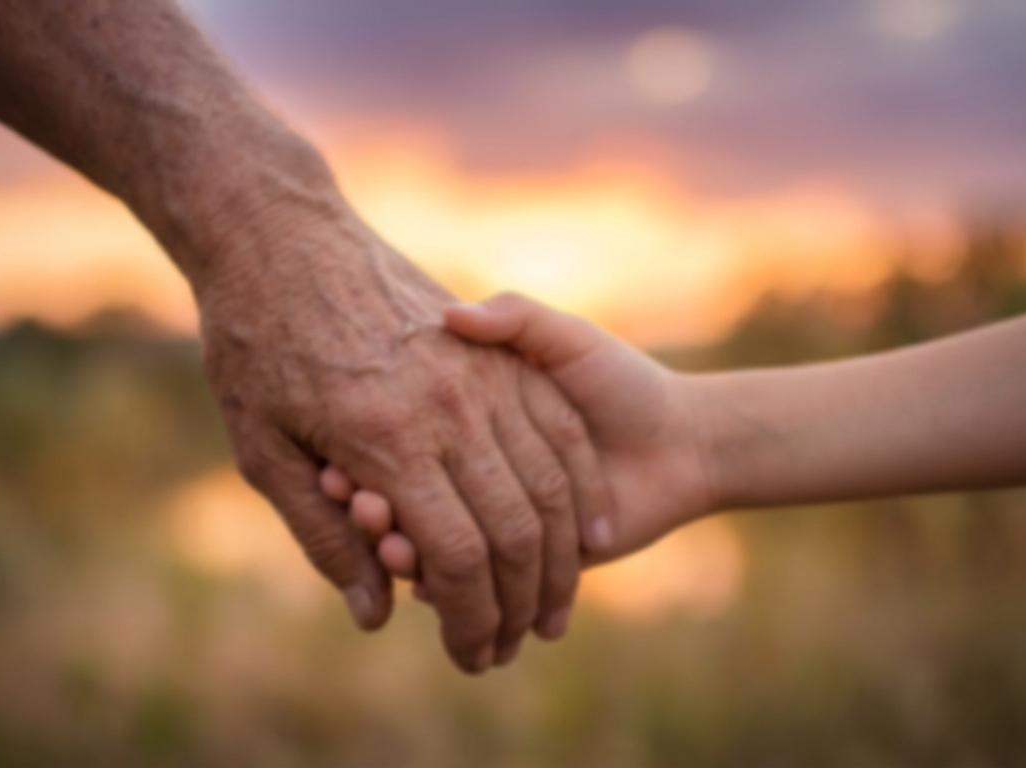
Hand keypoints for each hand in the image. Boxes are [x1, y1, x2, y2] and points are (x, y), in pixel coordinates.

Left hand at [197, 210, 615, 672]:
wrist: (279, 233)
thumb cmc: (254, 345)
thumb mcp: (263, 450)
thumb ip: (323, 536)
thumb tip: (377, 615)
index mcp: (386, 441)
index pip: (453, 554)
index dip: (472, 616)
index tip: (475, 653)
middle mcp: (448, 408)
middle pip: (512, 528)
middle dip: (518, 604)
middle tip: (512, 646)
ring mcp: (483, 373)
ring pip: (549, 482)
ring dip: (557, 557)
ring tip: (552, 607)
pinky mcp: (501, 347)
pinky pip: (557, 428)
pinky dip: (579, 487)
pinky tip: (584, 530)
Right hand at [320, 292, 716, 585]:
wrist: (681, 442)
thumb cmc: (618, 380)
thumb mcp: (560, 337)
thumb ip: (514, 320)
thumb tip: (454, 314)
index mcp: (464, 423)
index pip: (395, 438)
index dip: (367, 446)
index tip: (344, 449)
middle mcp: (465, 474)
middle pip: (398, 497)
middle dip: (372, 504)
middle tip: (352, 500)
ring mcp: (483, 522)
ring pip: (423, 542)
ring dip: (396, 545)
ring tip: (382, 538)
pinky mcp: (514, 568)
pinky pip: (463, 581)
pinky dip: (438, 584)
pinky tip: (416, 579)